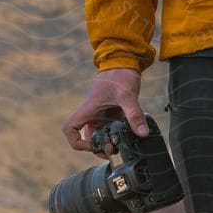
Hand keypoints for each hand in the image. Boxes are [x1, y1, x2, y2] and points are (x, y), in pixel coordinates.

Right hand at [61, 71, 149, 212]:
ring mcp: (102, 114)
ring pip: (102, 134)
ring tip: (125, 146)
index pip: (70, 129)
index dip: (76, 141)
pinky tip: (133, 134)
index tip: (92, 145)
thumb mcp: (128, 96)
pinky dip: (121, 133)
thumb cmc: (120, 75)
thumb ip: (134, 114)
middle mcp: (93, 114)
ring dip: (112, 141)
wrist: (125, 61)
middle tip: (116, 151)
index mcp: (89, 109)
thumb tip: (142, 133)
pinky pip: (113, 128)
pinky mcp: (112, 113)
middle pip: (89, 137)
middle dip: (100, 147)